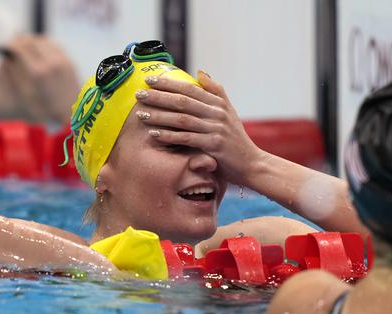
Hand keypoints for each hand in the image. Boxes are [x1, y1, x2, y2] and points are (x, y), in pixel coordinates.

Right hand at [7, 34, 79, 122]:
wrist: (72, 113)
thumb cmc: (45, 108)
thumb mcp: (26, 93)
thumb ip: (15, 73)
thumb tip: (7, 57)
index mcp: (37, 72)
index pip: (20, 48)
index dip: (11, 45)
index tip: (7, 46)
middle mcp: (50, 63)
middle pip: (32, 41)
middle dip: (22, 41)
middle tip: (16, 44)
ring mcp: (62, 61)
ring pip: (44, 41)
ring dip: (34, 41)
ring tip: (27, 47)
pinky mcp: (69, 61)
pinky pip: (55, 46)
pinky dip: (46, 45)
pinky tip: (41, 51)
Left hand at [134, 71, 265, 186]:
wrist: (251, 164)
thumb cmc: (236, 140)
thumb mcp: (229, 112)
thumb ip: (215, 92)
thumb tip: (199, 72)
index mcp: (219, 104)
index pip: (190, 89)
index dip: (169, 83)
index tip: (150, 80)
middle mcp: (218, 114)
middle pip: (183, 102)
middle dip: (159, 97)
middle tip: (139, 94)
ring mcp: (216, 130)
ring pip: (182, 119)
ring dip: (159, 116)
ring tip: (141, 114)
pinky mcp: (213, 146)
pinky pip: (186, 139)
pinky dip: (169, 136)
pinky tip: (154, 134)